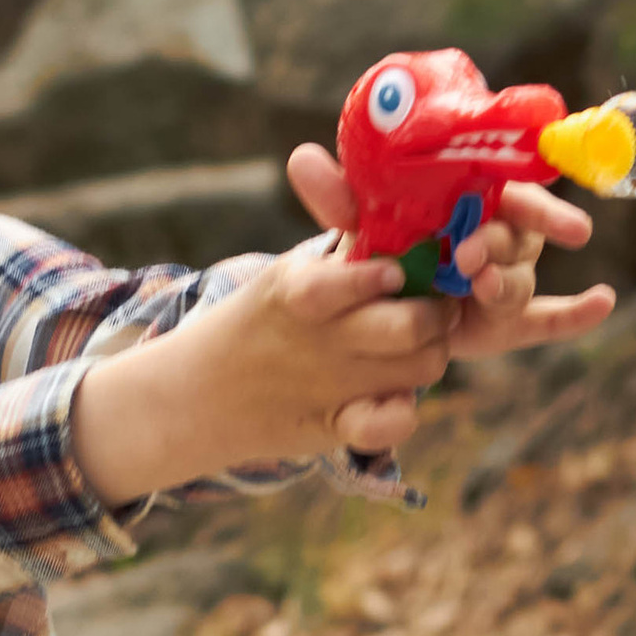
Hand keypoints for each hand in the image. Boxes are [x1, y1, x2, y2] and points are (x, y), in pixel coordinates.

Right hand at [71, 197, 455, 506]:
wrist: (199, 392)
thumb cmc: (264, 319)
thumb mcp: (291, 272)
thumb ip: (346, 248)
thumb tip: (400, 209)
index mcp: (302, 289)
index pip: (363, 279)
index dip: (390, 276)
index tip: (398, 273)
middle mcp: (320, 339)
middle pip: (411, 326)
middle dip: (436, 314)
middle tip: (435, 308)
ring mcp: (331, 386)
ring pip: (421, 368)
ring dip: (431, 354)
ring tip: (418, 346)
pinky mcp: (336, 426)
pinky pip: (394, 425)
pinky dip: (403, 411)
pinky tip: (393, 394)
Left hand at [284, 145, 614, 364]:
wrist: (379, 294)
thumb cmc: (381, 240)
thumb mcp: (356, 220)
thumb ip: (337, 197)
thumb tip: (301, 160)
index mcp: (475, 196)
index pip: (515, 189)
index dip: (528, 197)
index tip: (521, 204)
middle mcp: (498, 231)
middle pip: (520, 236)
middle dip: (503, 244)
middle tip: (472, 255)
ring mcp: (503, 276)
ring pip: (520, 279)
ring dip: (506, 283)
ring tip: (480, 287)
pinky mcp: (504, 320)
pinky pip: (547, 319)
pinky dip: (576, 315)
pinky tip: (602, 302)